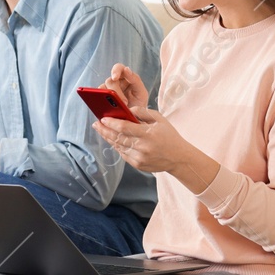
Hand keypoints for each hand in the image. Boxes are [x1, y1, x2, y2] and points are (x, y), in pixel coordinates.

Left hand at [94, 107, 219, 192]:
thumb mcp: (160, 119)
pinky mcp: (137, 164)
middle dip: (104, 130)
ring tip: (101, 130)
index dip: (111, 123)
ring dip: (108, 137)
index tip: (102, 118)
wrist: (179, 158)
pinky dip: (116, 145)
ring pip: (118, 146)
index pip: (124, 127)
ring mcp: (139, 157)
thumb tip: (126, 109)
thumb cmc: (169, 136)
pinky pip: (122, 153)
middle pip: (117, 137)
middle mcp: (142, 147)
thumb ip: (142, 112)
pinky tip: (112, 139)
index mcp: (148, 134)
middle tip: (96, 124)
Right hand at [102, 63, 148, 112]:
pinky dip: (101, 102)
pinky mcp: (102, 99)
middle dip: (116, 91)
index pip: (118, 68)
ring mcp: (107, 91)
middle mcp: (115, 82)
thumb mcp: (142, 91)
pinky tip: (107, 108)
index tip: (115, 77)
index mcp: (125, 77)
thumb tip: (127, 70)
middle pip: (110, 81)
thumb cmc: (139, 102)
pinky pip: (98, 98)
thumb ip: (136, 80)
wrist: (135, 117)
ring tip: (119, 107)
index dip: (115, 71)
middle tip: (124, 102)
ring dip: (109, 98)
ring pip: (102, 89)